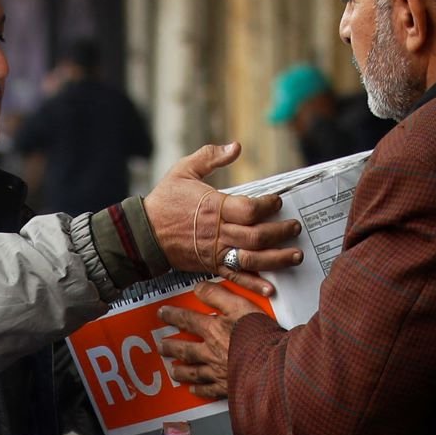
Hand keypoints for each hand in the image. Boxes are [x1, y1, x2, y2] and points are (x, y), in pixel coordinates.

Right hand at [143, 143, 302, 296]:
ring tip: (294, 256)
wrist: (140, 235)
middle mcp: (217, 232)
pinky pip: (234, 276)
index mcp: (214, 207)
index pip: (251, 209)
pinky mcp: (209, 266)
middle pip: (256, 236)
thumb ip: (210, 156)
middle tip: (294, 228)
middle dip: (281, 232)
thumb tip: (235, 147)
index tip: (278, 202)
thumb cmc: (162, 202)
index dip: (269, 205)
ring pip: (251, 259)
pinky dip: (253, 284)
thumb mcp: (183, 170)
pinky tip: (270, 288)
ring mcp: (213, 252)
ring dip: (276, 259)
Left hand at [157, 284, 264, 398]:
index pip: (188, 320)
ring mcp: (217, 371)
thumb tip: (199, 288)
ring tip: (173, 370)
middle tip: (162, 346)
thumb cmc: (260, 334)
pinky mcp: (226, 386)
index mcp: (213, 331)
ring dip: (181, 370)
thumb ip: (218, 295)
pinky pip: (209, 390)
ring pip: (193, 372)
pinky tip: (194, 390)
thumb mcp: (240, 305)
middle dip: (171, 346)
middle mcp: (211, 352)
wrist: (272, 364)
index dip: (173, 315)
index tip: (162, 313)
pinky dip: (200, 390)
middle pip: (185, 349)